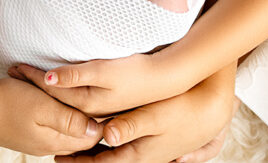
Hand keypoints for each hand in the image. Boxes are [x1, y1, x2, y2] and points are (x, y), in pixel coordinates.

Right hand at [0, 77, 102, 156]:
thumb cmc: (7, 103)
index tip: (103, 101)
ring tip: (69, 97)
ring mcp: (34, 142)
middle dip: (85, 119)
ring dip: (68, 116)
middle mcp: (46, 146)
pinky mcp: (24, 135)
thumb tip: (97, 130)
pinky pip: (48, 129)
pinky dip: (53, 116)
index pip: (90, 138)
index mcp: (54, 140)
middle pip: (77, 137)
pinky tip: (50, 103)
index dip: (99, 121)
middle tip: (88, 96)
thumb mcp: (42, 106)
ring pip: (62, 132)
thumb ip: (69, 120)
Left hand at [10, 51, 186, 116]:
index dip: (32, 78)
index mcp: (87, 105)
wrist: (167, 81)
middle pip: (54, 102)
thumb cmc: (137, 74)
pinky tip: (55, 98)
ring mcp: (99, 113)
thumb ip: (76, 77)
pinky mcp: (107, 110)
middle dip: (32, 88)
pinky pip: (76, 109)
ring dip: (45, 96)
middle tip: (12, 75)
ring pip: (63, 107)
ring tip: (25, 87)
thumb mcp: (104, 73)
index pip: (51, 92)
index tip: (14, 67)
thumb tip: (48, 80)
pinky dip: (61, 102)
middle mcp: (90, 113)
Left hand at [54, 73, 236, 162]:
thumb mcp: (155, 117)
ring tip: (72, 144)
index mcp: (138, 153)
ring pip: (112, 153)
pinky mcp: (151, 137)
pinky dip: (106, 142)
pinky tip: (100, 134)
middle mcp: (141, 155)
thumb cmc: (182, 111)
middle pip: (104, 160)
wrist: (210, 108)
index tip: (57, 158)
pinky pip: (122, 144)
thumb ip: (130, 126)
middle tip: (57, 153)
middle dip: (81, 158)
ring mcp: (147, 148)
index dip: (79, 162)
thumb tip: (107, 137)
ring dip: (92, 150)